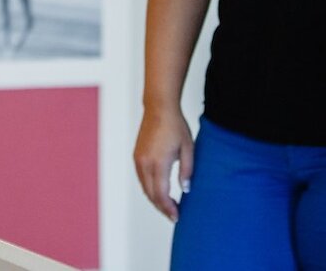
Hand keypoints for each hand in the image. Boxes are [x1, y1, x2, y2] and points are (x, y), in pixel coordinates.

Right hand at [133, 105, 193, 220]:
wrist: (159, 108)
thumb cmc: (175, 126)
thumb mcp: (188, 148)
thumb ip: (187, 170)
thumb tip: (186, 189)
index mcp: (159, 163)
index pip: (161, 194)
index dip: (168, 208)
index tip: (176, 216)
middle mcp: (145, 163)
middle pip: (151, 194)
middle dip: (162, 207)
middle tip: (174, 215)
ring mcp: (138, 160)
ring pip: (144, 188)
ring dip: (155, 199)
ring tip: (168, 205)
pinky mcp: (136, 157)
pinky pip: (141, 179)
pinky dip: (149, 188)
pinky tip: (159, 190)